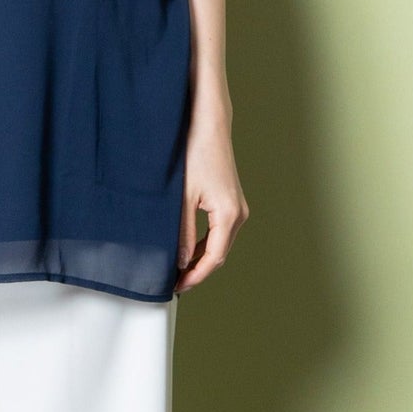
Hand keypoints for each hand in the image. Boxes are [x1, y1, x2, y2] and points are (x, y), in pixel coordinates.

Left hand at [175, 108, 248, 293]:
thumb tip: (180, 261)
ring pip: (219, 244)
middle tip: (174, 282)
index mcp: (228, 215)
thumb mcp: (182, 198)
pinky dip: (204, 244)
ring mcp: (237, 207)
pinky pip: (219, 232)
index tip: (177, 287)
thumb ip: (181, 232)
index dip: (195, 276)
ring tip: (178, 269)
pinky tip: (188, 249)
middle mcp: (238, 213)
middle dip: (197, 271)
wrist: (208, 125)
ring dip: (200, 258)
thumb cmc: (195, 153)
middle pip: (218, 254)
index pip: (213, 258)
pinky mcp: (230, 200)